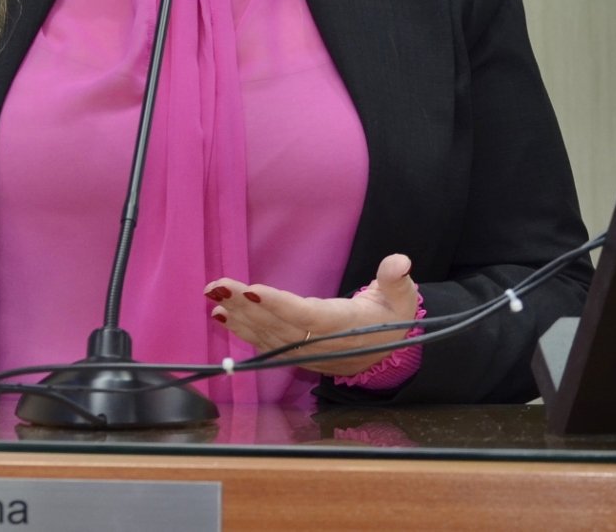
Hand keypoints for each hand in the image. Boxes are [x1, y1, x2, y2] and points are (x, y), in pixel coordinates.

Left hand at [204, 253, 417, 377]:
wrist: (385, 354)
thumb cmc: (391, 318)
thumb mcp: (402, 298)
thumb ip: (396, 279)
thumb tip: (400, 261)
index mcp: (344, 327)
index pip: (307, 316)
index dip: (279, 304)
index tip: (253, 289)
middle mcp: (319, 343)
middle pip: (278, 326)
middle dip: (246, 305)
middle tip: (219, 285)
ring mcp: (304, 352)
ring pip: (266, 335)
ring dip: (238, 316)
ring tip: (213, 295)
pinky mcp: (294, 354)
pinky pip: (264, 343)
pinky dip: (241, 330)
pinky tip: (221, 315)